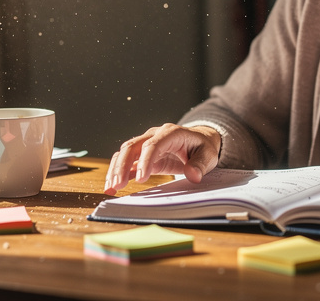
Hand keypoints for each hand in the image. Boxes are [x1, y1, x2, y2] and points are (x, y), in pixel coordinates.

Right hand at [103, 123, 220, 195]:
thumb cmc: (203, 148)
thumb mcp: (208, 155)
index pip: (153, 145)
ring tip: (111, 188)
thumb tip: (193, 175)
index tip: (141, 179)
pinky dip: (118, 173)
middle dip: (123, 166)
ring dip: (116, 170)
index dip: (145, 161)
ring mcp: (147, 144)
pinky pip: (127, 162)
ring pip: (125, 153)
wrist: (199, 141)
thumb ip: (200, 164)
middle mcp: (155, 135)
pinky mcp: (143, 155)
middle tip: (118, 185)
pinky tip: (112, 186)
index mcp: (171, 133)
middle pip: (133, 146)